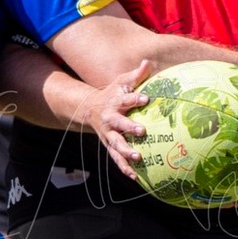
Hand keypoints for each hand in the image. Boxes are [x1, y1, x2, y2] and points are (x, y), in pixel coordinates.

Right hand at [85, 58, 152, 177]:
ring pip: (116, 144)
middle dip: (129, 127)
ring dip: (126, 152)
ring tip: (138, 158)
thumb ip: (136, 75)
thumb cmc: (112, 94)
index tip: (145, 98)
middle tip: (141, 131)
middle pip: (119, 124)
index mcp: (115, 102)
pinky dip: (124, 168)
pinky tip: (135, 177)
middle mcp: (110, 120)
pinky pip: (116, 158)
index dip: (135, 98)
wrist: (89, 110)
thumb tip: (148, 61)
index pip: (125, 99)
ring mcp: (109, 134)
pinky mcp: (109, 146)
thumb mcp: (121, 82)